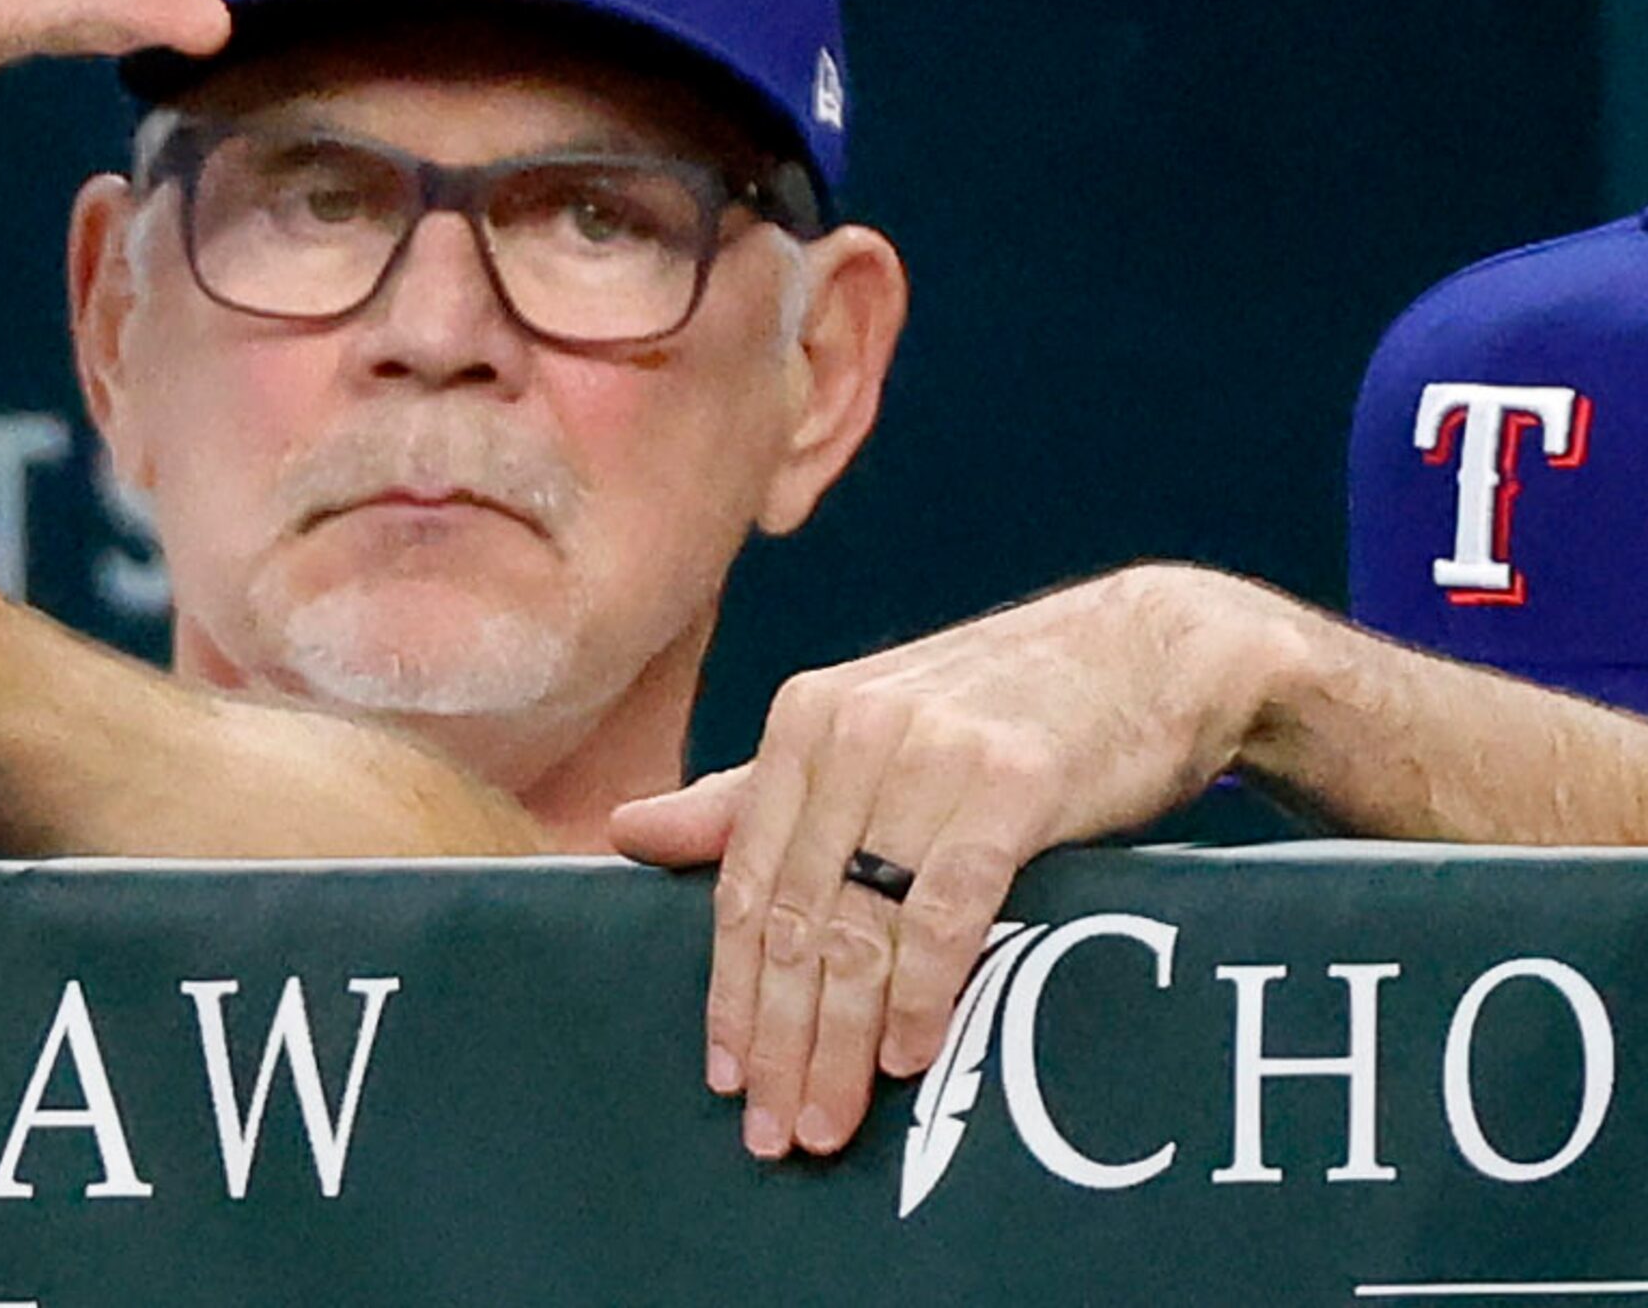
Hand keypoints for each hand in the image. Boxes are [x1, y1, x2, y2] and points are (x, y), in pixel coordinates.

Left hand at [607, 563, 1268, 1159]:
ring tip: (830, 1120)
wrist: (1152, 651)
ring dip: (843, 1040)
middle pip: (796, 914)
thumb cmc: (1000, 708)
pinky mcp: (1014, 784)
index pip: (745, 881)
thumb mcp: (866, 734)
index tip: (726, 1079)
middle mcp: (853, 730)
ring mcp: (931, 754)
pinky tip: (908, 1055)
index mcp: (804, 720)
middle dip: (782, 1037)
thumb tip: (629, 832)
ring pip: (861, 923)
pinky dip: (922, 993)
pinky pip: (946, 910)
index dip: (731, 989)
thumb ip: (751, 794)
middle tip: (776, 1130)